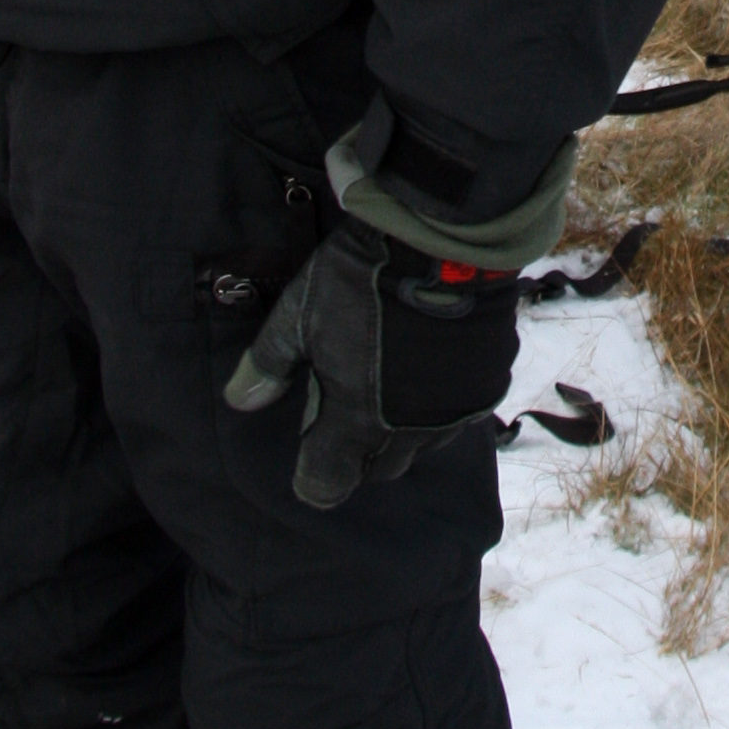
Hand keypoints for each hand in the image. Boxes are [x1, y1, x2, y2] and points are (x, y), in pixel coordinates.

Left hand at [223, 216, 521, 509]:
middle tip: (346, 407)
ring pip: (423, 445)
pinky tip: (430, 366)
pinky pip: (459, 413)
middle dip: (360, 452)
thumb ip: (270, 364)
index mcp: (357, 421)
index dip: (312, 476)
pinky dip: (441, 402)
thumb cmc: (362, 281)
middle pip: (380, 469)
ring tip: (391, 385)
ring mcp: (454, 410)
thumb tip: (240, 401)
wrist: (444, 244)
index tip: (308, 449)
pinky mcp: (488, 383)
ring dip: (403, 429)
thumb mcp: (300, 315)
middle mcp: (410, 430)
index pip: (327, 485)